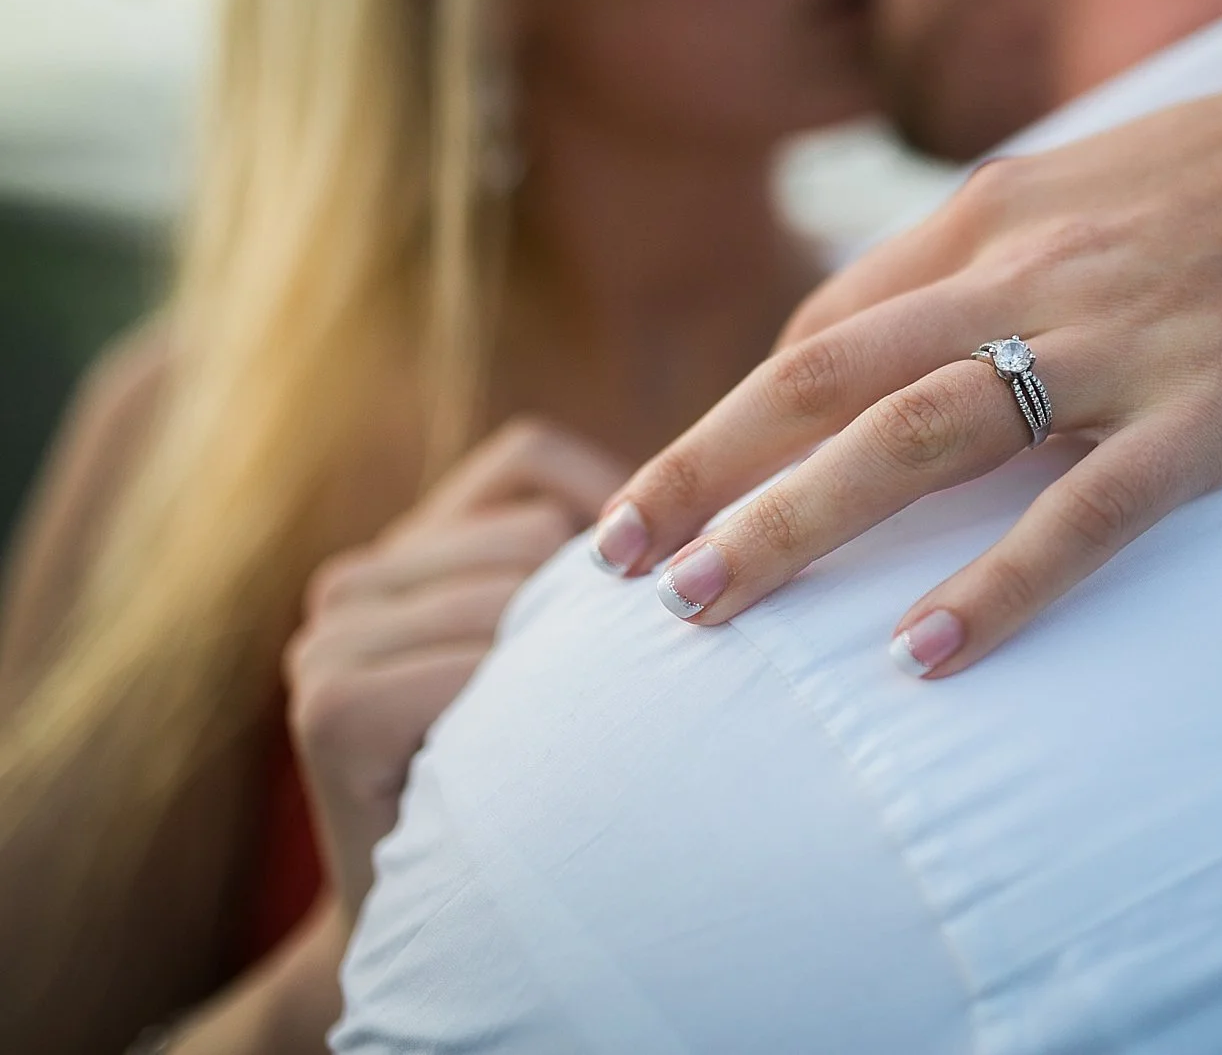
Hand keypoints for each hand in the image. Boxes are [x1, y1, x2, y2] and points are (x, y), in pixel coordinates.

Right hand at [286, 417, 627, 916]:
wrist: (459, 937)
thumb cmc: (550, 778)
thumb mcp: (571, 646)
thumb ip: (596, 563)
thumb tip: (720, 497)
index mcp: (411, 544)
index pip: (527, 460)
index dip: (610, 516)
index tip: (640, 604)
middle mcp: (354, 577)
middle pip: (528, 532)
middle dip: (589, 610)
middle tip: (598, 704)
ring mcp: (327, 638)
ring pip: (506, 592)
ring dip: (558, 670)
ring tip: (557, 739)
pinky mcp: (328, 706)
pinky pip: (469, 668)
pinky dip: (516, 714)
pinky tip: (516, 762)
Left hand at [588, 7, 1221, 675]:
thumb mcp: (1092, 181)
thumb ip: (987, 255)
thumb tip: (888, 340)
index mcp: (994, 213)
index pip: (820, 332)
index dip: (721, 425)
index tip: (646, 501)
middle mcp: (1030, 267)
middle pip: (825, 377)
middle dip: (705, 471)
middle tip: (612, 568)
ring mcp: (1120, 338)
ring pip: (918, 436)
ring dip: (796, 522)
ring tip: (707, 606)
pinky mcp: (1215, 407)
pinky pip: (1084, 509)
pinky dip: (997, 584)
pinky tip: (924, 655)